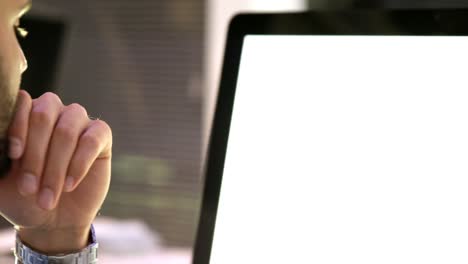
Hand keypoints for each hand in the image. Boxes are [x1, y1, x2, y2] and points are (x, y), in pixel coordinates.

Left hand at [0, 90, 111, 253]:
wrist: (54, 219)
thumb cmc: (23, 196)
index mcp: (25, 114)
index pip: (21, 103)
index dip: (18, 127)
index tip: (14, 155)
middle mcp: (53, 111)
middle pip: (43, 116)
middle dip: (35, 156)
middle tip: (28, 189)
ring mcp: (79, 121)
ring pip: (67, 131)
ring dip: (55, 167)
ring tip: (48, 197)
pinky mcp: (101, 135)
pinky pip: (91, 141)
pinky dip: (78, 165)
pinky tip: (69, 185)